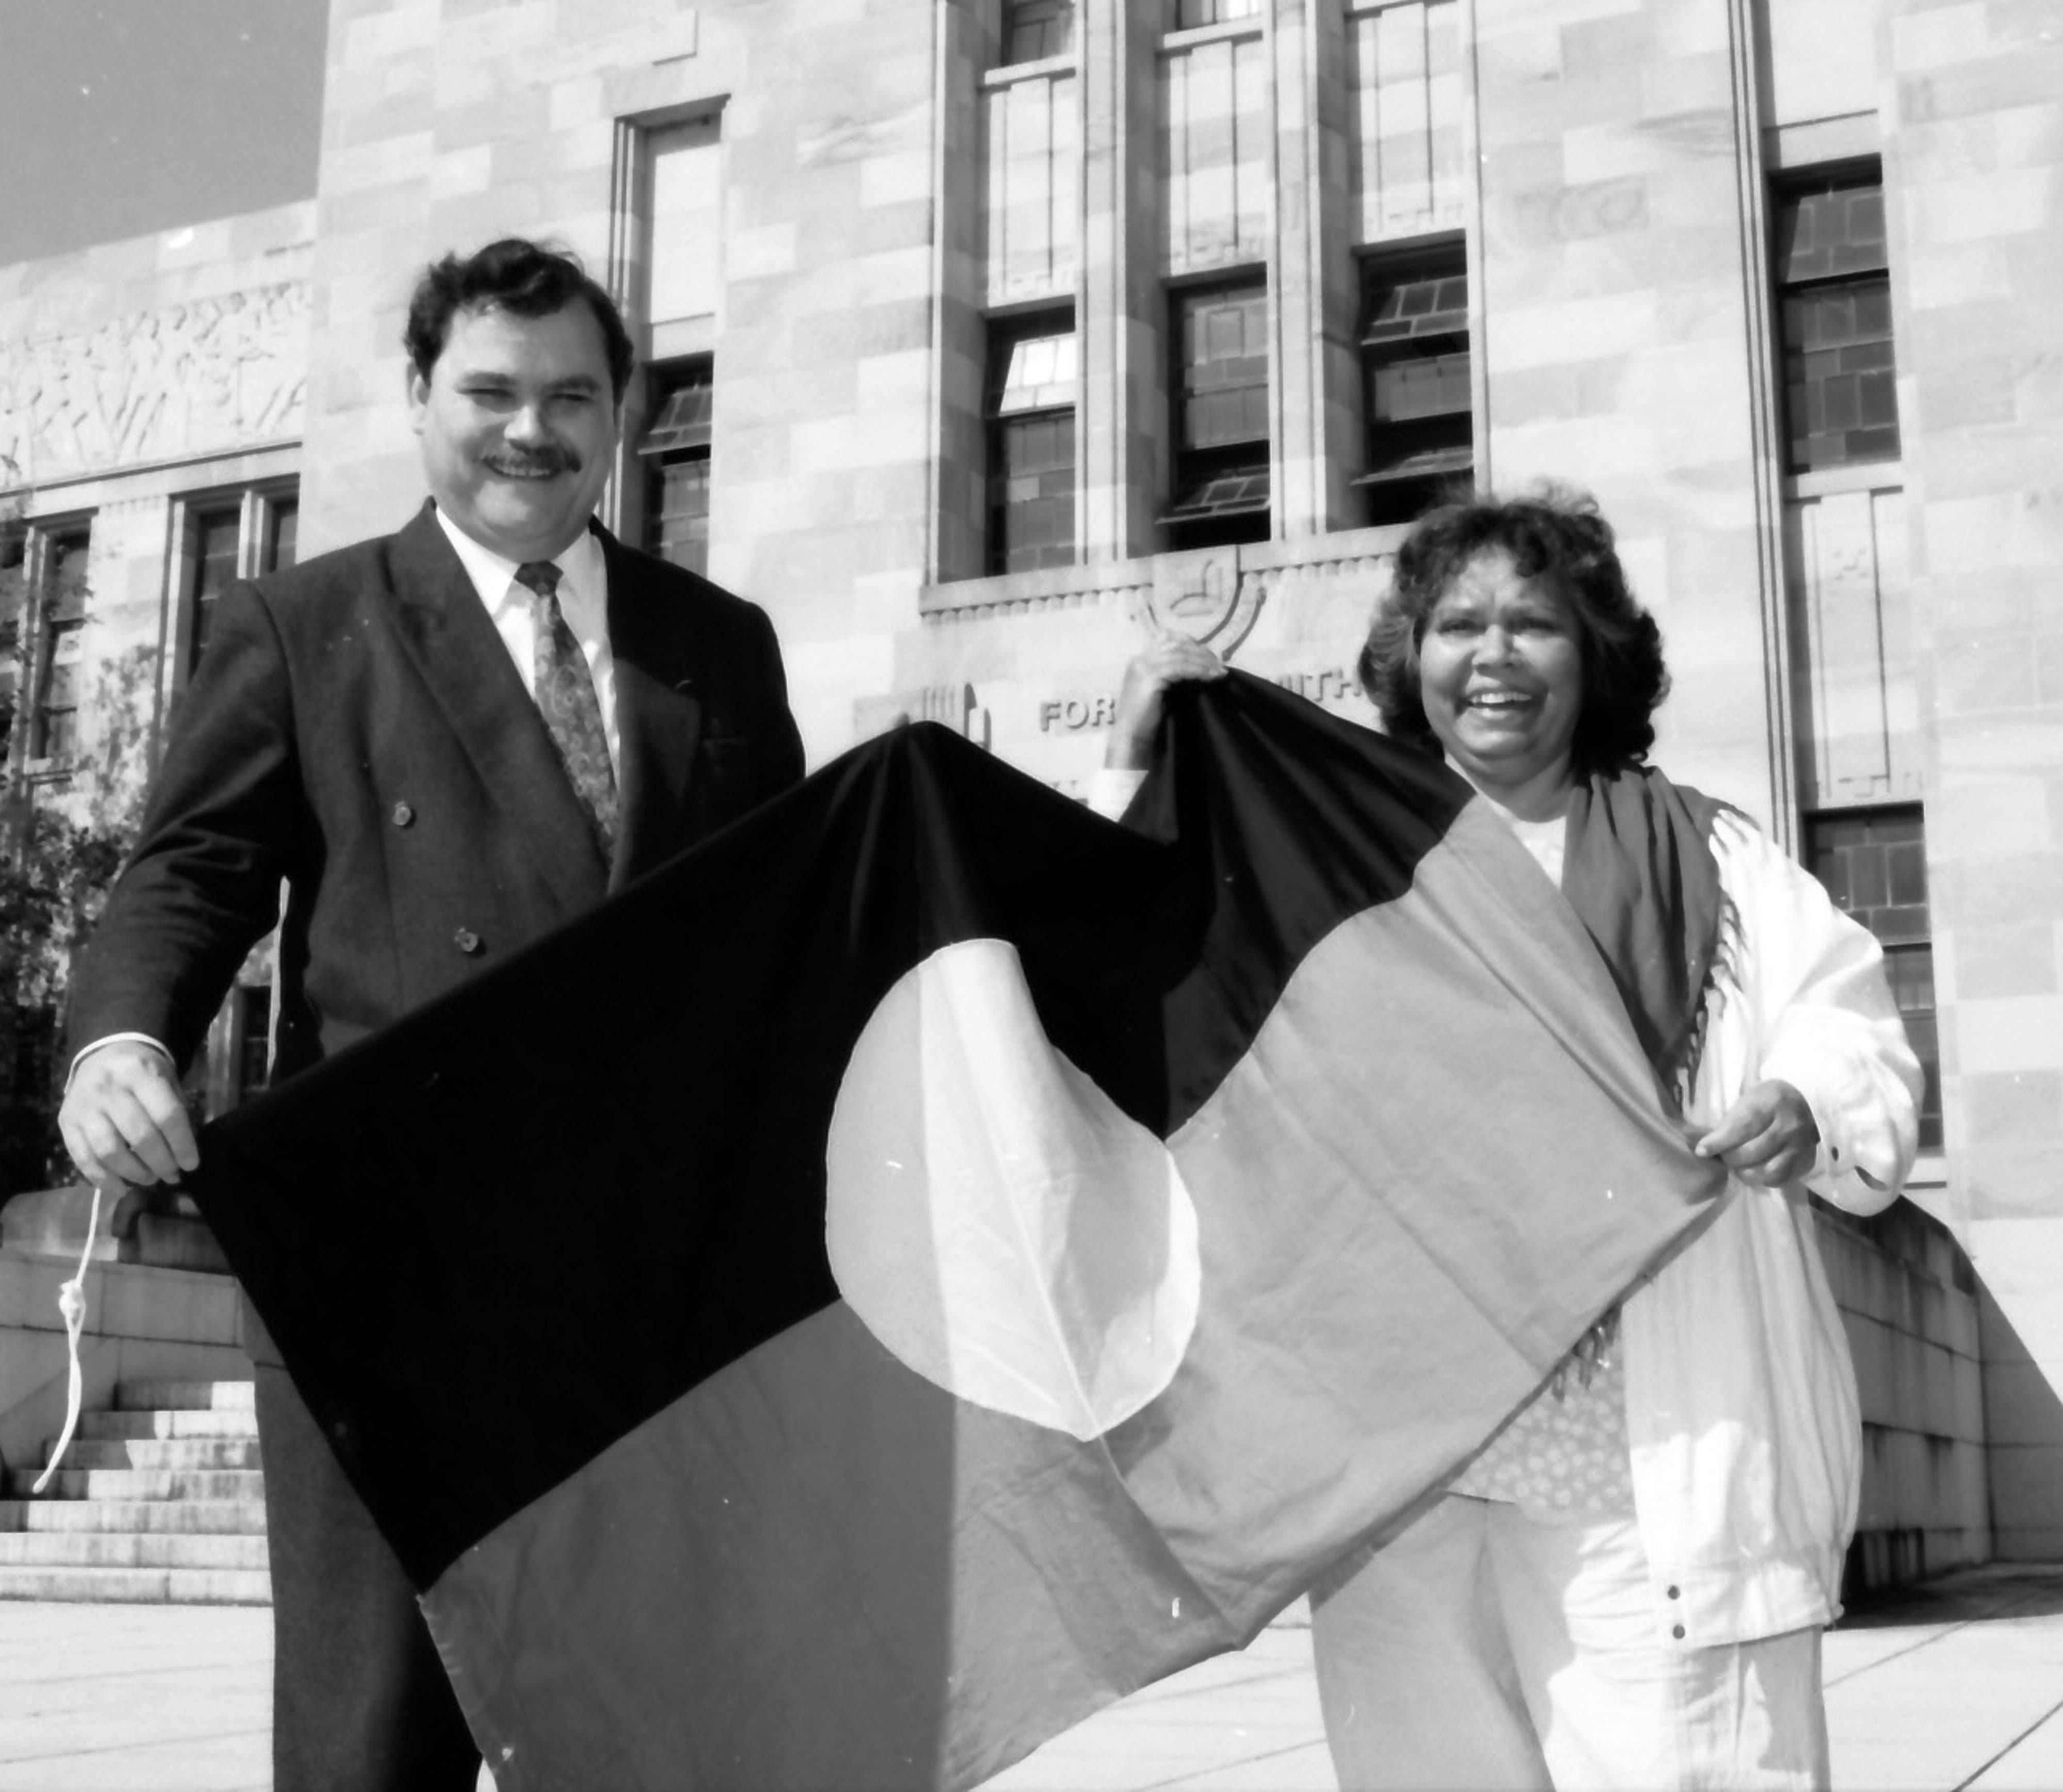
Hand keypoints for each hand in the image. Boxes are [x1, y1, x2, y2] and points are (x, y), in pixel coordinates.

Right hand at [59, 1041, 198, 1190]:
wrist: (102, 1054)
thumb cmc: (143, 1071)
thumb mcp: (166, 1077)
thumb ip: (175, 1109)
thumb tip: (183, 1155)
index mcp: (140, 1072)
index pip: (167, 1115)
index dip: (182, 1144)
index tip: (191, 1164)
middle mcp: (108, 1088)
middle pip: (139, 1136)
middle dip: (161, 1162)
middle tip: (173, 1175)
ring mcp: (83, 1106)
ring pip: (109, 1151)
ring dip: (134, 1173)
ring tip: (151, 1180)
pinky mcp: (66, 1123)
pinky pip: (83, 1159)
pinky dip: (103, 1180)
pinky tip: (122, 1189)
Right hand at [1106, 633, 1228, 769]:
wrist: (1131, 738)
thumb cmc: (1147, 720)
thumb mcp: (1159, 689)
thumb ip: (1171, 673)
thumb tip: (1200, 665)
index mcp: (1140, 659)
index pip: (1168, 638)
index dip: (1191, 644)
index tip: (1210, 657)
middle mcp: (1139, 659)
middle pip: (1176, 643)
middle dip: (1201, 652)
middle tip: (1220, 665)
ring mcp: (1143, 667)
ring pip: (1180, 654)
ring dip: (1204, 661)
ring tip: (1220, 672)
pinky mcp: (1150, 678)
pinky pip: (1180, 668)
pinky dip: (1198, 670)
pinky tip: (1211, 677)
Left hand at [1694, 1079, 1818, 1187]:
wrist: (1806, 1101)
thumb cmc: (1766, 1101)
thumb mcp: (1747, 1099)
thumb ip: (1729, 1121)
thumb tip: (1703, 1146)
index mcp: (1771, 1102)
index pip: (1742, 1126)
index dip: (1720, 1141)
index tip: (1702, 1150)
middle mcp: (1789, 1124)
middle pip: (1753, 1151)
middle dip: (1731, 1158)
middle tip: (1722, 1156)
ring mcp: (1800, 1144)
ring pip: (1768, 1169)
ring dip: (1746, 1172)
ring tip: (1738, 1166)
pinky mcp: (1806, 1159)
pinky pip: (1781, 1178)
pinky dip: (1763, 1179)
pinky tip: (1755, 1172)